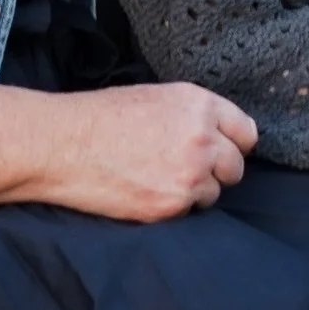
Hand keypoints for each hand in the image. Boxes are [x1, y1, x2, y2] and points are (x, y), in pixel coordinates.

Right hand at [38, 82, 258, 222]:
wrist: (63, 144)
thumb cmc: (100, 117)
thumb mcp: (155, 97)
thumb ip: (191, 115)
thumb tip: (214, 135)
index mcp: (199, 105)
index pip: (246, 133)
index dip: (233, 145)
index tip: (221, 151)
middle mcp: (202, 138)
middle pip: (236, 168)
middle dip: (215, 171)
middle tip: (185, 170)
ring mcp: (190, 174)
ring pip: (213, 193)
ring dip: (193, 191)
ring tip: (158, 180)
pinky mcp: (172, 205)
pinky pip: (189, 212)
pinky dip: (172, 207)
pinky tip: (145, 192)